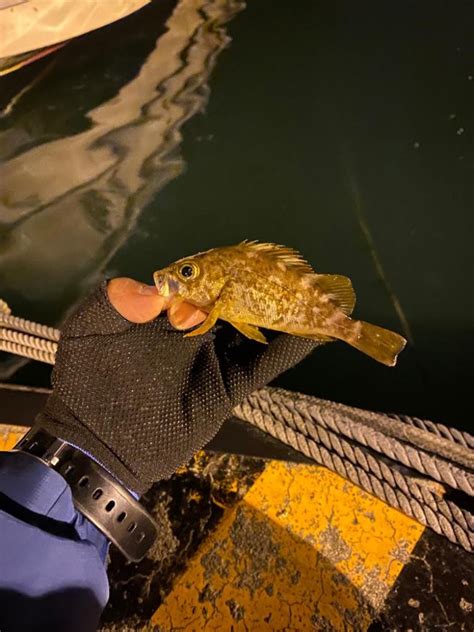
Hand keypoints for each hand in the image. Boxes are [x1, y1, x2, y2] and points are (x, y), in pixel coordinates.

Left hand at [36, 278, 319, 493]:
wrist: (101, 443)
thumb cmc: (92, 381)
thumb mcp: (90, 331)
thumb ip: (121, 301)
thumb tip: (162, 289)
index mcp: (168, 310)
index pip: (206, 279)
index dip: (231, 266)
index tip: (257, 254)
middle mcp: (197, 328)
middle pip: (239, 299)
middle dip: (266, 285)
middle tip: (299, 269)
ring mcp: (216, 357)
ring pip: (258, 328)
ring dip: (284, 311)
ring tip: (316, 293)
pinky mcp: (230, 386)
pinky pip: (262, 364)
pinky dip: (287, 348)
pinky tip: (313, 331)